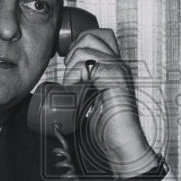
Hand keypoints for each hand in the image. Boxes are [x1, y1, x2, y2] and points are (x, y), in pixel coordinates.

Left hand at [62, 28, 158, 178]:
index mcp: (113, 66)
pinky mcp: (116, 81)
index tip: (70, 64)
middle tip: (71, 75)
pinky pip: (90, 66)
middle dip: (74, 51)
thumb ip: (83, 87)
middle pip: (92, 35)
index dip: (80, 42)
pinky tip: (77, 91)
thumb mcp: (90, 100)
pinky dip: (76, 77)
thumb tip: (58, 87)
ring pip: (88, 48)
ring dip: (73, 66)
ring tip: (74, 86)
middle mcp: (118, 65)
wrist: (121, 145)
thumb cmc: (106, 127)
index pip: (99, 35)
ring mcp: (119, 71)